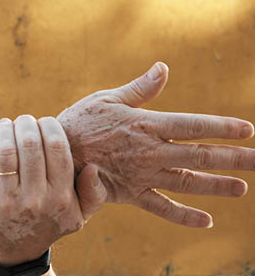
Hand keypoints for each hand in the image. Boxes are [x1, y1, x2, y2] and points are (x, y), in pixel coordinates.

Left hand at [0, 116, 106, 265]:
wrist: (13, 250)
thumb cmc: (48, 221)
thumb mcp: (78, 215)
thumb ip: (93, 193)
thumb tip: (94, 167)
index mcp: (61, 197)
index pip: (57, 147)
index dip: (50, 126)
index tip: (44, 121)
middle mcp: (35, 199)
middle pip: (30, 144)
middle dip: (26, 123)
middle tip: (24, 120)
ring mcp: (7, 200)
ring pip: (5, 150)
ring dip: (5, 128)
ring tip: (7, 124)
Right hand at [57, 62, 254, 227]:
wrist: (53, 155)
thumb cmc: (79, 122)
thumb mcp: (107, 98)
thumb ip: (140, 88)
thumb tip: (164, 67)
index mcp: (146, 125)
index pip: (193, 125)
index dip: (222, 127)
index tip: (247, 129)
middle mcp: (149, 152)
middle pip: (199, 156)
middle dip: (234, 158)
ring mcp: (142, 175)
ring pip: (187, 182)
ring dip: (217, 185)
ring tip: (242, 188)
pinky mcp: (131, 194)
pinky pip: (162, 207)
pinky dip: (184, 216)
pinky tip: (206, 220)